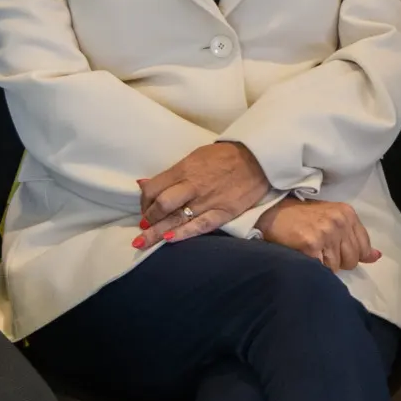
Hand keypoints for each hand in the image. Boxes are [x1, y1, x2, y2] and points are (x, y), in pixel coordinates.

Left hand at [135, 142, 271, 247]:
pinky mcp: (224, 212)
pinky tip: (169, 240)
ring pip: (176, 219)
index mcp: (185, 169)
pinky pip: (200, 226)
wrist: (259, 158)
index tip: (144, 208)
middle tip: (144, 226)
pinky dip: (183, 234)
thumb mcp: (195, 156)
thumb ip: (172, 173)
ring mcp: (208, 201)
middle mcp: (193, 186)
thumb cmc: (225, 156)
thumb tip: (144, 184)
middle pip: (161, 206)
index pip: (153, 189)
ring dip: (156, 233)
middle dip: (148, 219)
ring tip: (141, 243)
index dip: (143, 201)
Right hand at [255, 198, 379, 270]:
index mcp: (348, 214)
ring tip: (312, 253)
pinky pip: (320, 269)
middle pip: (352, 260)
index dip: (353, 255)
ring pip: (336, 267)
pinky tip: (304, 257)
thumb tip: (376, 257)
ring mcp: (326, 233)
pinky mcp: (311, 244)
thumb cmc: (302, 217)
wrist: (273, 212)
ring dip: (324, 266)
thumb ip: (354, 237)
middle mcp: (340, 222)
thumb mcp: (333, 219)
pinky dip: (313, 268)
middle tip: (322, 252)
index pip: (363, 246)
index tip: (340, 254)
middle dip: (338, 262)